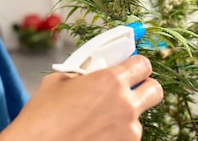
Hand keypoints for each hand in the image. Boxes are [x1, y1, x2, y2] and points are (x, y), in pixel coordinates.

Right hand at [0, 55, 161, 140]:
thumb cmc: (41, 117)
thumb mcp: (59, 81)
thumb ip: (83, 74)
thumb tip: (91, 73)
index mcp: (110, 81)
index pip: (142, 64)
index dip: (135, 63)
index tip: (129, 66)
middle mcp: (125, 105)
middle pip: (155, 89)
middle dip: (143, 86)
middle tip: (127, 88)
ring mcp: (128, 132)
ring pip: (139, 116)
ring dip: (125, 113)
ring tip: (98, 117)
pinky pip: (128, 136)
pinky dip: (116, 132)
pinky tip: (95, 131)